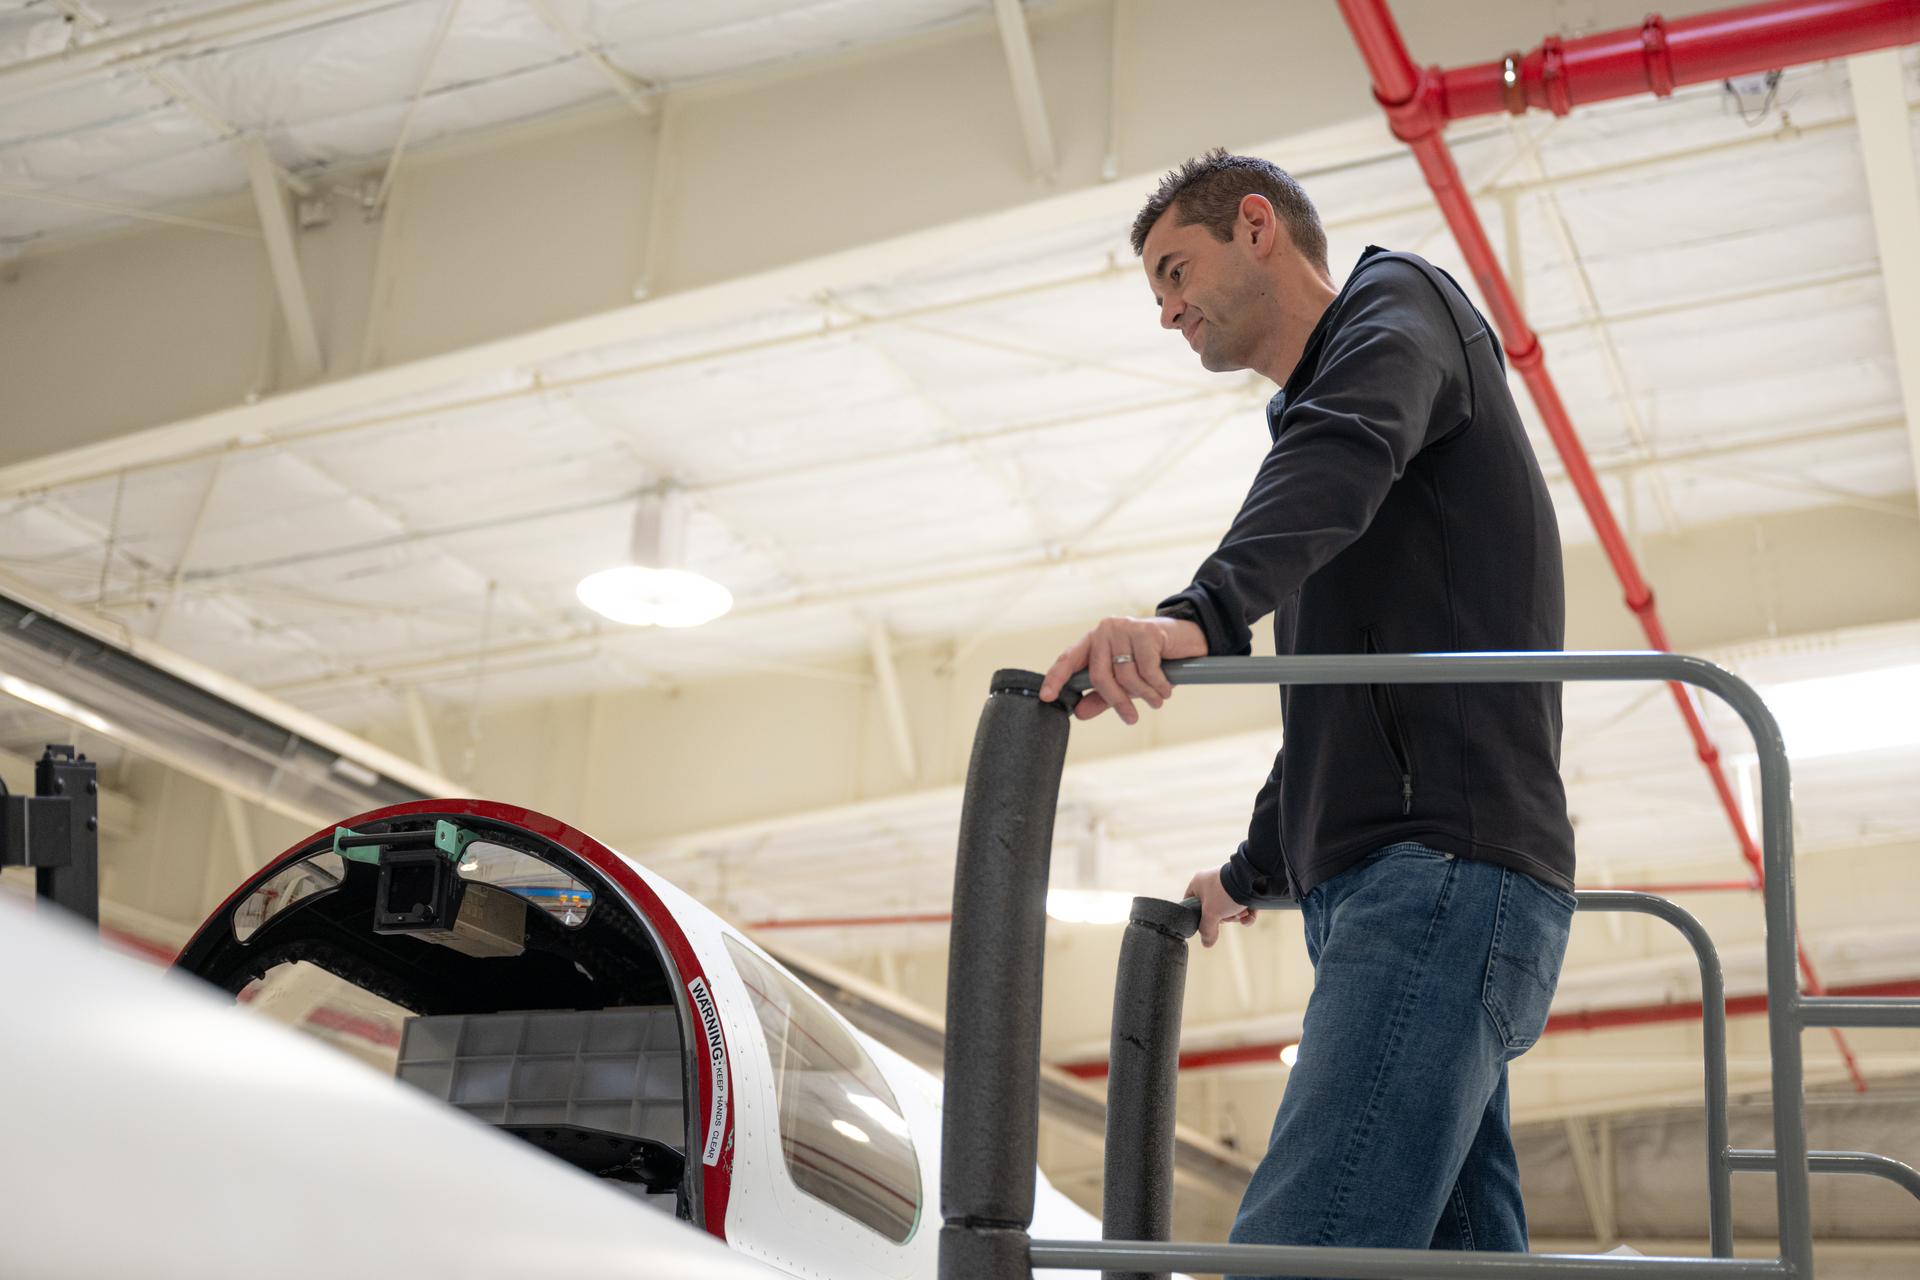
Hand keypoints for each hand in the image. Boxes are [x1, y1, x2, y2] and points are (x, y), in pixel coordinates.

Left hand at [1037, 615, 1205, 724]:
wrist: (1185, 639)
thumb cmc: (1151, 660)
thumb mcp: (1124, 682)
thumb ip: (1101, 696)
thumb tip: (1079, 713)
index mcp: (1093, 641)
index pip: (1068, 659)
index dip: (1056, 678)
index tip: (1048, 697)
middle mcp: (1104, 631)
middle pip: (1099, 676)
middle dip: (1117, 701)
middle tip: (1131, 717)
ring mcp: (1124, 628)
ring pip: (1125, 675)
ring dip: (1144, 694)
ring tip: (1156, 699)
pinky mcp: (1145, 631)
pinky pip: (1147, 669)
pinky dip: (1158, 685)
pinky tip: (1165, 688)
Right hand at [1184, 867, 1255, 947]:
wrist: (1251, 880)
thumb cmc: (1225, 893)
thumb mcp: (1211, 914)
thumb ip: (1206, 930)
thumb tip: (1206, 944)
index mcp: (1198, 883)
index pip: (1190, 903)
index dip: (1196, 916)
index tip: (1205, 924)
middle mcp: (1211, 883)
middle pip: (1212, 909)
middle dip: (1223, 918)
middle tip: (1226, 917)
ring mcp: (1228, 885)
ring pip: (1228, 909)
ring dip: (1235, 916)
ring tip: (1241, 914)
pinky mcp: (1243, 888)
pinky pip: (1241, 905)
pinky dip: (1246, 914)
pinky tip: (1248, 916)